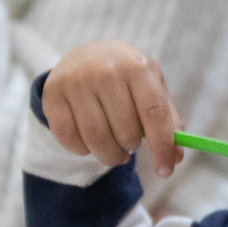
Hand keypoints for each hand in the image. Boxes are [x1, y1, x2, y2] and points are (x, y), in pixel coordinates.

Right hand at [42, 40, 182, 175]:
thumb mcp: (152, 88)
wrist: (86, 55)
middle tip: (129, 145)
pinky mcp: (52, 95)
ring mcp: (76, 81)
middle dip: (131, 148)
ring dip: (109, 155)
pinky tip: (89, 142)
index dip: (161, 146)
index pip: (153, 113)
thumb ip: (167, 122)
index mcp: (137, 67)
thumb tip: (175, 158)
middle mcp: (105, 70)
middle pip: (125, 131)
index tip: (165, 171)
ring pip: (96, 139)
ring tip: (114, 150)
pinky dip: (82, 150)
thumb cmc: (127, 78)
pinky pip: (69, 139)